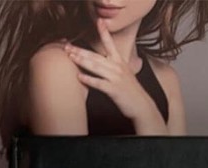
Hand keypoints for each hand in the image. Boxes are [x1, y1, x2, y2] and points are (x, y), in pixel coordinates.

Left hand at [64, 19, 167, 134]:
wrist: (140, 104)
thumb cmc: (128, 91)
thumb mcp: (122, 74)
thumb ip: (111, 67)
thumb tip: (98, 63)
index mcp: (119, 61)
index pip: (110, 44)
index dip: (104, 32)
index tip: (98, 22)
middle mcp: (117, 67)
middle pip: (96, 56)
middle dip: (80, 51)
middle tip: (67, 47)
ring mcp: (116, 77)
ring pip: (96, 67)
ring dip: (82, 61)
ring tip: (70, 57)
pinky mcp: (113, 89)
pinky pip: (99, 83)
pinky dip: (89, 79)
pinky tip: (79, 77)